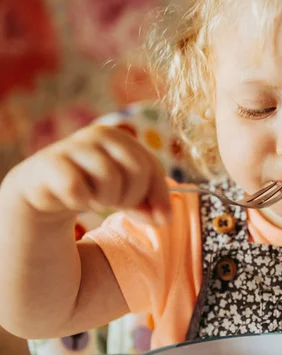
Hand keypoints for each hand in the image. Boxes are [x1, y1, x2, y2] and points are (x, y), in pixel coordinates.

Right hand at [7, 125, 170, 223]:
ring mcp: (73, 146)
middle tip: (116, 204)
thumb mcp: (126, 194)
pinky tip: (73, 199)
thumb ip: (148, 204)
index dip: (159, 196)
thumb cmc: (92, 187)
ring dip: (105, 200)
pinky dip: (79, 201)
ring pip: (109, 179)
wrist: (44, 189)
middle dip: (132, 197)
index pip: (151, 166)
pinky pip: (77, 188)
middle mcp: (98, 134)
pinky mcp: (50, 163)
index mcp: (120, 138)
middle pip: (137, 170)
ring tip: (94, 200)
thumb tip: (164, 219)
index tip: (163, 220)